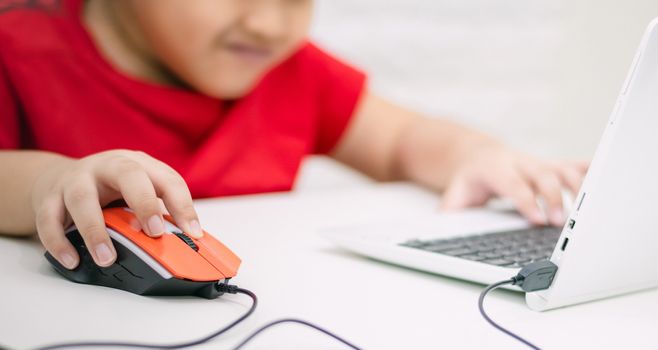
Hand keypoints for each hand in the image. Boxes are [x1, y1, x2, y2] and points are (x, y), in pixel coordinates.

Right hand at [30, 150, 201, 269]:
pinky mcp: (49, 196)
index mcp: (138, 164)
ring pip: (82, 198)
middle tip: (154, 233)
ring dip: (95, 231)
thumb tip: (182, 242)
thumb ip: (157, 213)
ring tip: (107, 259)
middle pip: (128, 174)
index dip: (183, 205)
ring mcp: (76, 178)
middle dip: (144, 202)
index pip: (167, 179)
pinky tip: (72, 260)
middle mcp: (108, 165)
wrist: (59, 177)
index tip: (193, 233)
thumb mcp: (138, 192)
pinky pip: (49, 219)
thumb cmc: (109, 188)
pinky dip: (59, 242)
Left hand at [440, 145, 587, 225]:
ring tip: (582, 210)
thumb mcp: (454, 196)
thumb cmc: (468, 181)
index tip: (538, 219)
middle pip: (541, 174)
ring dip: (574, 187)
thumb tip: (444, 231)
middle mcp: (517, 162)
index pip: (513, 183)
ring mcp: (534, 162)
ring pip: (559, 168)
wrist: (476, 156)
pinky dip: (588, 170)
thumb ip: (451, 213)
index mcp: (494, 169)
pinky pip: (570, 164)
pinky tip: (601, 180)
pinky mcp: (546, 165)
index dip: (527, 200)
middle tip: (559, 221)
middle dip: (552, 197)